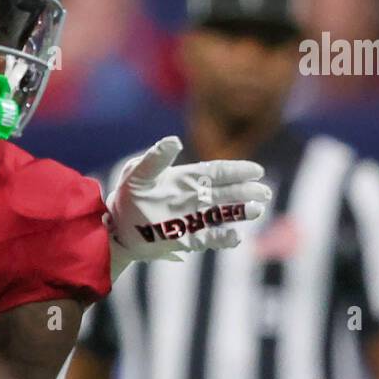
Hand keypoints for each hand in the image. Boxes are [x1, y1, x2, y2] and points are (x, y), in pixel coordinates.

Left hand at [107, 136, 270, 264]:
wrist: (114, 228)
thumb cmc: (127, 196)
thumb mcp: (138, 174)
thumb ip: (156, 158)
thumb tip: (175, 140)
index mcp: (185, 179)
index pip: (217, 172)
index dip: (237, 171)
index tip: (257, 170)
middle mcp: (193, 198)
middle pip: (226, 193)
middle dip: (246, 191)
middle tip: (264, 192)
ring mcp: (192, 219)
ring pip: (222, 214)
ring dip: (240, 212)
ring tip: (256, 210)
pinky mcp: (186, 239)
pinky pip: (209, 239)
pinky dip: (223, 238)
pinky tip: (235, 237)